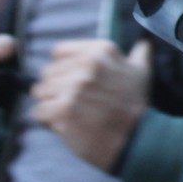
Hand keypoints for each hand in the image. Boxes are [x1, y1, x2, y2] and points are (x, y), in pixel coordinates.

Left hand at [31, 39, 151, 171]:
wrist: (135, 140)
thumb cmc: (135, 106)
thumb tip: (144, 41)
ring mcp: (74, 87)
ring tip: (68, 114)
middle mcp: (86, 65)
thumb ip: (139, 53)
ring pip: (39, 92)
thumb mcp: (142, 72)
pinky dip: (47, 120)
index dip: (63, 69)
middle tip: (74, 102)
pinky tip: (64, 124)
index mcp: (100, 51)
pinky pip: (38, 111)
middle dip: (55, 88)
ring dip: (50, 104)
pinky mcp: (63, 110)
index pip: (58, 52)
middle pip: (47, 73)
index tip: (74, 81)